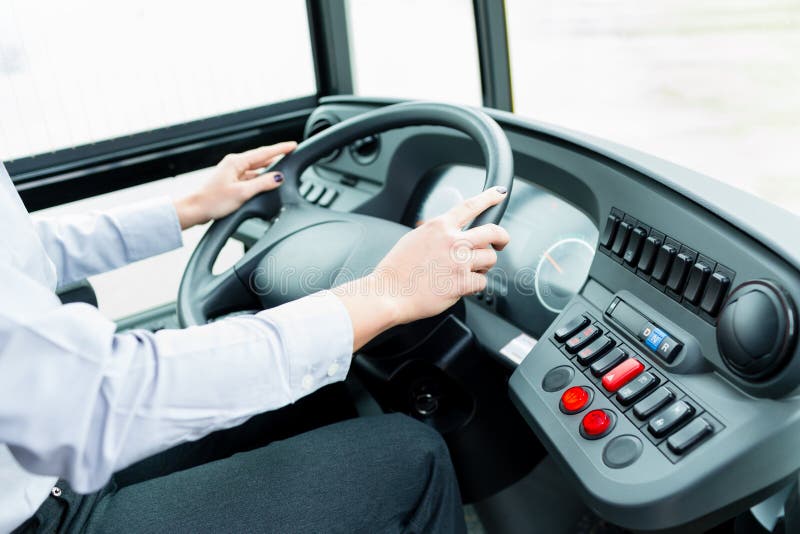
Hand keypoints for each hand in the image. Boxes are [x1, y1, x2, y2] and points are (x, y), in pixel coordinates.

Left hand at [174, 141, 296, 228]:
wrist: (195, 209)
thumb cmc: (213, 201)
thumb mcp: (242, 192)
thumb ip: (262, 183)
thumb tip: (278, 178)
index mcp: (236, 162)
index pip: (264, 152)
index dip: (280, 148)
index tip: (293, 145)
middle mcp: (234, 164)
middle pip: (261, 159)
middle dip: (277, 157)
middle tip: (291, 154)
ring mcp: (232, 173)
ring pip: (256, 169)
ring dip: (269, 170)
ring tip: (283, 170)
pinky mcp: (231, 182)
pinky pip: (251, 177)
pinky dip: (260, 179)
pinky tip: (266, 184)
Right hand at [334, 186, 509, 349]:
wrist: (388, 293)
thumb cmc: (396, 270)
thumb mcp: (413, 239)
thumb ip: (434, 234)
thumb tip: (446, 235)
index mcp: (439, 227)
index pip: (470, 206)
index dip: (489, 198)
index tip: (499, 194)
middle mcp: (452, 241)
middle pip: (493, 232)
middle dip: (502, 237)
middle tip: (501, 243)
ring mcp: (459, 262)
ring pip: (490, 259)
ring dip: (483, 266)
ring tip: (470, 271)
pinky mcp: (462, 283)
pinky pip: (482, 282)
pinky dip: (474, 285)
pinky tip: (461, 287)